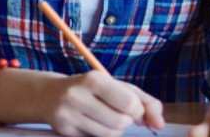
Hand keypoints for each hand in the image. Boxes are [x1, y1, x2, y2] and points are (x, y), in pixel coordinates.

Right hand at [39, 70, 164, 136]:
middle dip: (125, 121)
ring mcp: (67, 115)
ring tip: (104, 118)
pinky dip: (99, 135)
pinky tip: (90, 124)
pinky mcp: (63, 131)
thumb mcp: (117, 87)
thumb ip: (145, 102)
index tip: (131, 108)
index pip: (129, 104)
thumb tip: (160, 125)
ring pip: (108, 135)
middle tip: (115, 112)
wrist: (49, 95)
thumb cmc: (92, 89)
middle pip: (120, 123)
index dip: (136, 111)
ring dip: (114, 130)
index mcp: (94, 79)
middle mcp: (77, 96)